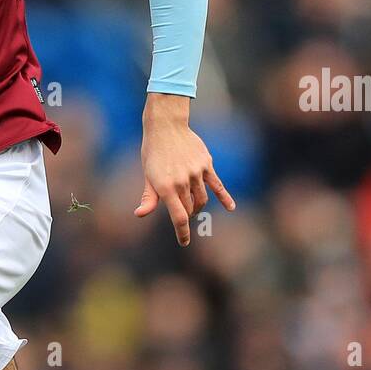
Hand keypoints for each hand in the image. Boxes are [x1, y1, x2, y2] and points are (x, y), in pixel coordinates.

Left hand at [135, 93, 234, 246]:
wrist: (166, 126)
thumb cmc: (153, 152)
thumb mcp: (147, 175)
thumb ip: (149, 197)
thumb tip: (139, 214)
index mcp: (166, 187)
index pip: (178, 217)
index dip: (182, 232)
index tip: (184, 242)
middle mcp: (182, 182)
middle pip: (190, 208)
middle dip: (187, 214)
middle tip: (183, 214)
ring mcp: (196, 173)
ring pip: (202, 198)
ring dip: (198, 206)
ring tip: (192, 206)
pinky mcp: (206, 165)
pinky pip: (218, 185)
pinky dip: (225, 198)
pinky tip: (230, 208)